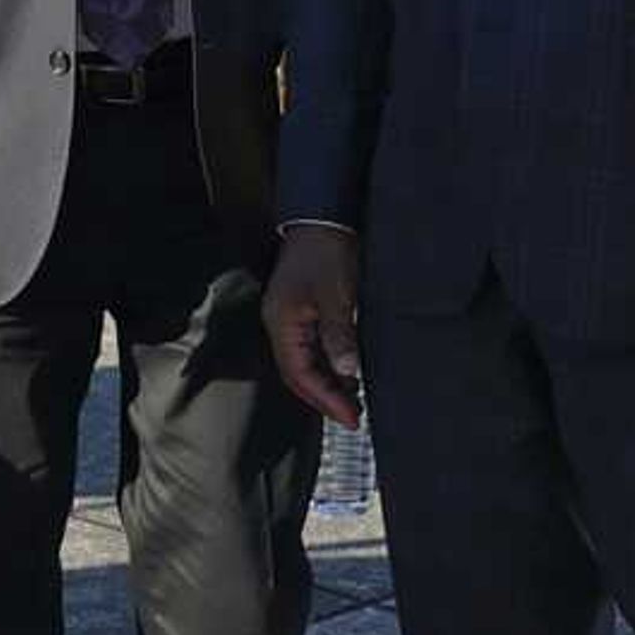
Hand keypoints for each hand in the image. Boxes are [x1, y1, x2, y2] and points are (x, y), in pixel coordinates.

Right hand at [264, 227, 364, 428]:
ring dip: (327, 385)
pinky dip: (329, 367)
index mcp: (282, 323)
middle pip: (298, 375)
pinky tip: (348, 374)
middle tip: (353, 418)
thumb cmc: (326, 251)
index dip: (326, 399)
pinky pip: (312, 350)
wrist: (323, 216)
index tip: (351, 418)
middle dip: (324, 399)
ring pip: (305, 364)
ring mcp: (290, 319)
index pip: (300, 374)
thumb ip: (339, 334)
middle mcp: (281, 325)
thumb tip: (348, 372)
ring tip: (354, 402)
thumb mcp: (336, 294)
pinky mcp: (303, 313)